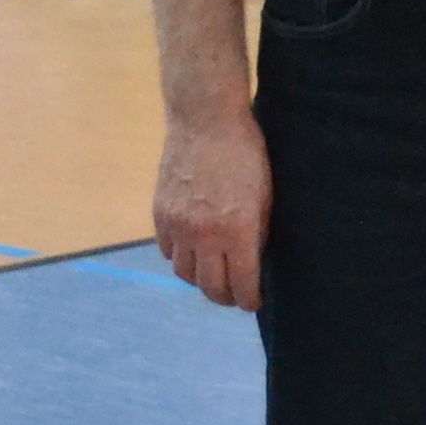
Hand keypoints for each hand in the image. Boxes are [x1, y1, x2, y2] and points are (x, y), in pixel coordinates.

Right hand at [155, 105, 271, 310]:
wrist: (206, 122)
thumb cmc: (246, 154)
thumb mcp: (264, 195)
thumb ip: (257, 232)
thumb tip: (252, 262)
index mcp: (236, 230)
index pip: (241, 283)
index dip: (248, 299)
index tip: (252, 303)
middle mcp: (204, 235)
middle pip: (209, 287)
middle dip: (224, 297)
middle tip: (233, 296)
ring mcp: (178, 226)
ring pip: (184, 274)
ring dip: (200, 279)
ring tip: (212, 275)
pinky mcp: (160, 215)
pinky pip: (168, 252)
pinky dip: (181, 257)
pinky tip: (192, 250)